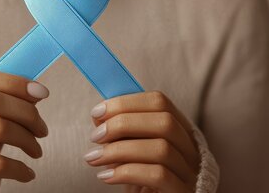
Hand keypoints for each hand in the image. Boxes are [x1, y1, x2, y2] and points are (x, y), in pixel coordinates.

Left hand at [84, 91, 199, 191]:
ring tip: (94, 158)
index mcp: (179, 129)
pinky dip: (126, 172)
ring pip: (161, 149)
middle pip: (164, 122)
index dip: (125, 103)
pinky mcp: (183, 192)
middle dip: (122, 123)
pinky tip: (106, 176)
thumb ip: (121, 130)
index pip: (159, 102)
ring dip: (119, 149)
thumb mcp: (130, 148)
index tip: (96, 113)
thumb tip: (100, 116)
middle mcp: (191, 148)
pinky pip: (158, 176)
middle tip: (95, 136)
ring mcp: (190, 172)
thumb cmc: (140, 176)